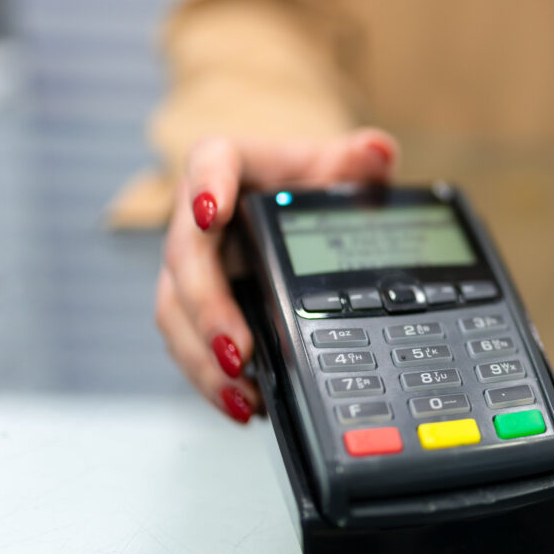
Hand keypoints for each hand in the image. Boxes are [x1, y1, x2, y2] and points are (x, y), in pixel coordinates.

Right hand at [155, 128, 398, 422]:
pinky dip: (211, 376)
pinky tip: (243, 403)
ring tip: (240, 393)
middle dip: (207, 309)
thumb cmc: (309, 180)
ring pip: (177, 311)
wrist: (295, 203)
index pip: (209, 162)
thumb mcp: (338, 166)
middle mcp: (199, 216)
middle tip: (237, 350)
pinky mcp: (199, 306)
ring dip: (202, 357)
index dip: (206, 185)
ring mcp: (195, 265)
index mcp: (231, 166)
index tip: (211, 211)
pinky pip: (192, 343)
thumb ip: (358, 160)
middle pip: (185, 258)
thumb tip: (376, 150)